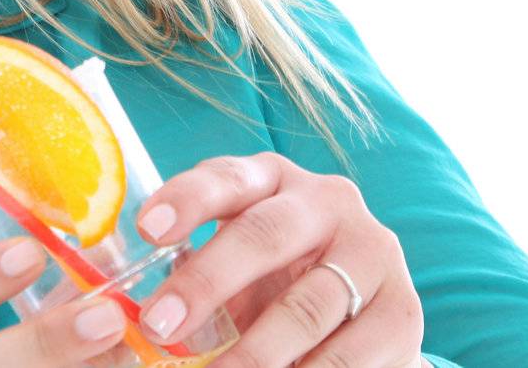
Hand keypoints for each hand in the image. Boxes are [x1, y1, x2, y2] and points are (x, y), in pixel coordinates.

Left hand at [133, 152, 424, 367]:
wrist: (361, 314)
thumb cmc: (274, 278)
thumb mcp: (235, 260)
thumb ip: (193, 268)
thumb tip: (127, 311)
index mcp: (275, 179)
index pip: (227, 177)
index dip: (187, 199)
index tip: (147, 229)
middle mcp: (328, 203)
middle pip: (264, 235)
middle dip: (206, 283)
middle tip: (159, 326)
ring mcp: (372, 253)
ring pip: (306, 306)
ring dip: (253, 353)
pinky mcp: (401, 311)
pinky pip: (347, 356)